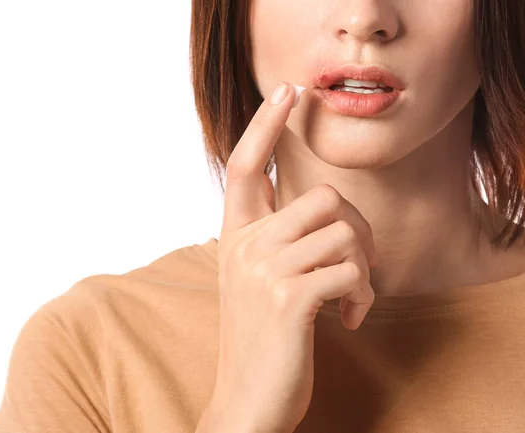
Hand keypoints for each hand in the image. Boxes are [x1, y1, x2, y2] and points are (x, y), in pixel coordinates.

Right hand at [203, 81, 376, 432]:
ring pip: (344, 231)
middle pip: (323, 197)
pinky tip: (348, 319)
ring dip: (365, 267)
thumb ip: (279, 239)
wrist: (246, 399)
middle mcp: (243, 245)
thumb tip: (333, 213)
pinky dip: (363, 295)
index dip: (264, 124)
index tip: (287, 90)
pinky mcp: (289, 299)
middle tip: (359, 266)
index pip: (245, 165)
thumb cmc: (262, 338)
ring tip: (352, 298)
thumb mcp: (260, 280)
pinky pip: (351, 270)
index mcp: (235, 236)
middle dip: (359, 229)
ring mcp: (263, 270)